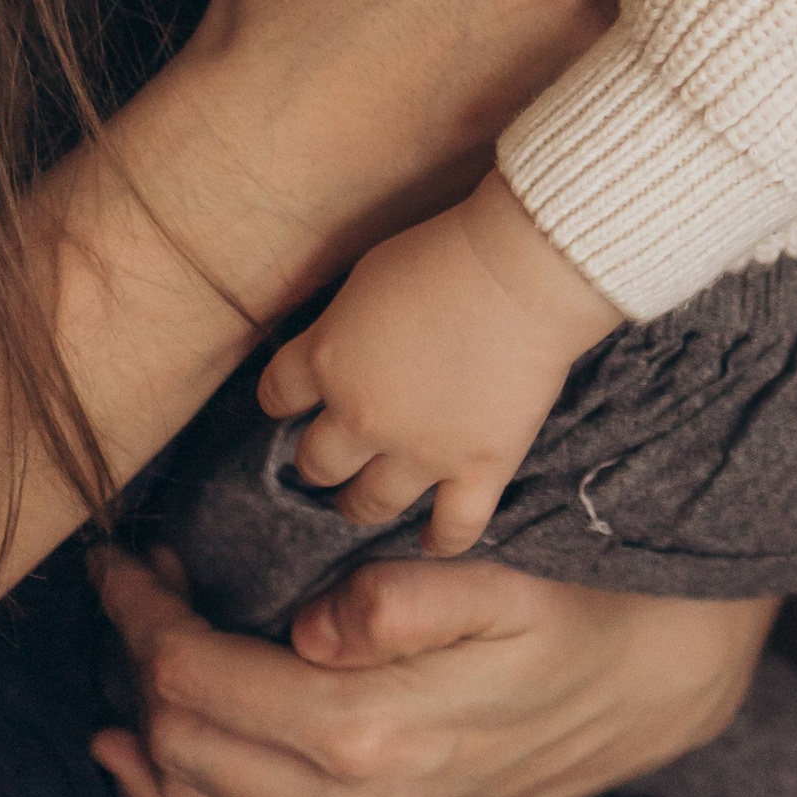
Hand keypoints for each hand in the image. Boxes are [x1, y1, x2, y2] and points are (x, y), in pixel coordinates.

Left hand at [91, 542, 774, 796]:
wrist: (647, 689)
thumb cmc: (566, 612)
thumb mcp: (501, 582)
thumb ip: (405, 598)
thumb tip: (312, 623)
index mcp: (372, 735)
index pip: (197, 675)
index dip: (141, 611)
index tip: (122, 553)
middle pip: (183, 737)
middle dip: (138, 651)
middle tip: (136, 573)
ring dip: (145, 719)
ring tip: (135, 636)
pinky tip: (129, 756)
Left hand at [258, 175, 616, 553]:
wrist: (519, 274)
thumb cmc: (443, 256)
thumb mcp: (364, 279)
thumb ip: (340, 327)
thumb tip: (336, 349)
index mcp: (328, 360)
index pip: (277, 395)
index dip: (281, 400)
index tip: (289, 403)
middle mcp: (362, 416)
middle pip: (317, 462)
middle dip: (318, 460)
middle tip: (329, 457)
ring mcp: (420, 452)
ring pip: (370, 504)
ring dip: (360, 504)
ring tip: (362, 501)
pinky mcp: (478, 470)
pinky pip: (453, 528)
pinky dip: (439, 540)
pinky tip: (430, 540)